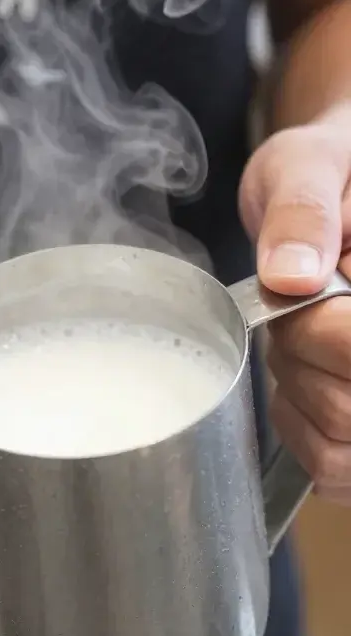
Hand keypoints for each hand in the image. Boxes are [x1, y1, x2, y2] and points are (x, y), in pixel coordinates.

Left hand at [239, 104, 350, 504]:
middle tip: (298, 306)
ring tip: (307, 337)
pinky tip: (313, 378)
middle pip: (349, 407)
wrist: (343, 199)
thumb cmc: (334, 176)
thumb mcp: (309, 165)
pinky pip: (336, 470)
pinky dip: (303, 429)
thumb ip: (302, 209)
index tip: (301, 286)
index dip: (314, 327)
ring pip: (341, 444)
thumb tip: (291, 274)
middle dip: (299, 357)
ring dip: (297, 392)